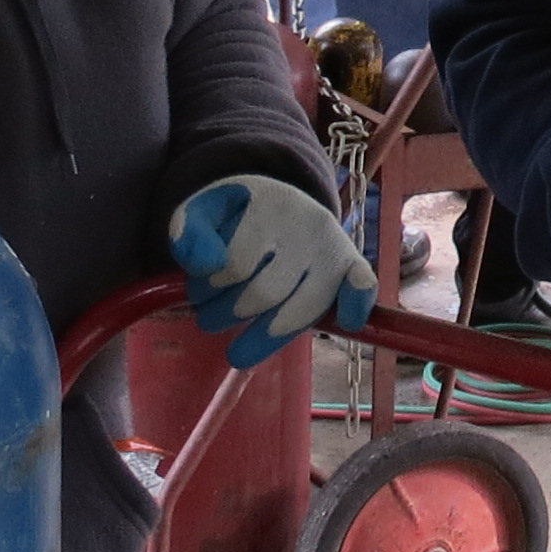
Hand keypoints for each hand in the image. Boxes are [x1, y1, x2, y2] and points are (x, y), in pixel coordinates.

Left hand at [167, 174, 374, 368]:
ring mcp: (333, 244)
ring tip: (238, 352)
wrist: (279, 199)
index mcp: (269, 204)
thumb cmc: (236, 215)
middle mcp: (307, 222)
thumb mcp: (203, 213)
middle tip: (209, 320)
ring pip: (303, 307)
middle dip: (230, 315)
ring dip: (266, 336)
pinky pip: (361, 284)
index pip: (235, 265)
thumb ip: (189, 234)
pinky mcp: (352, 262)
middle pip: (265, 293)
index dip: (209, 288)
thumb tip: (206, 265)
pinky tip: (347, 321)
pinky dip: (356, 303)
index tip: (197, 292)